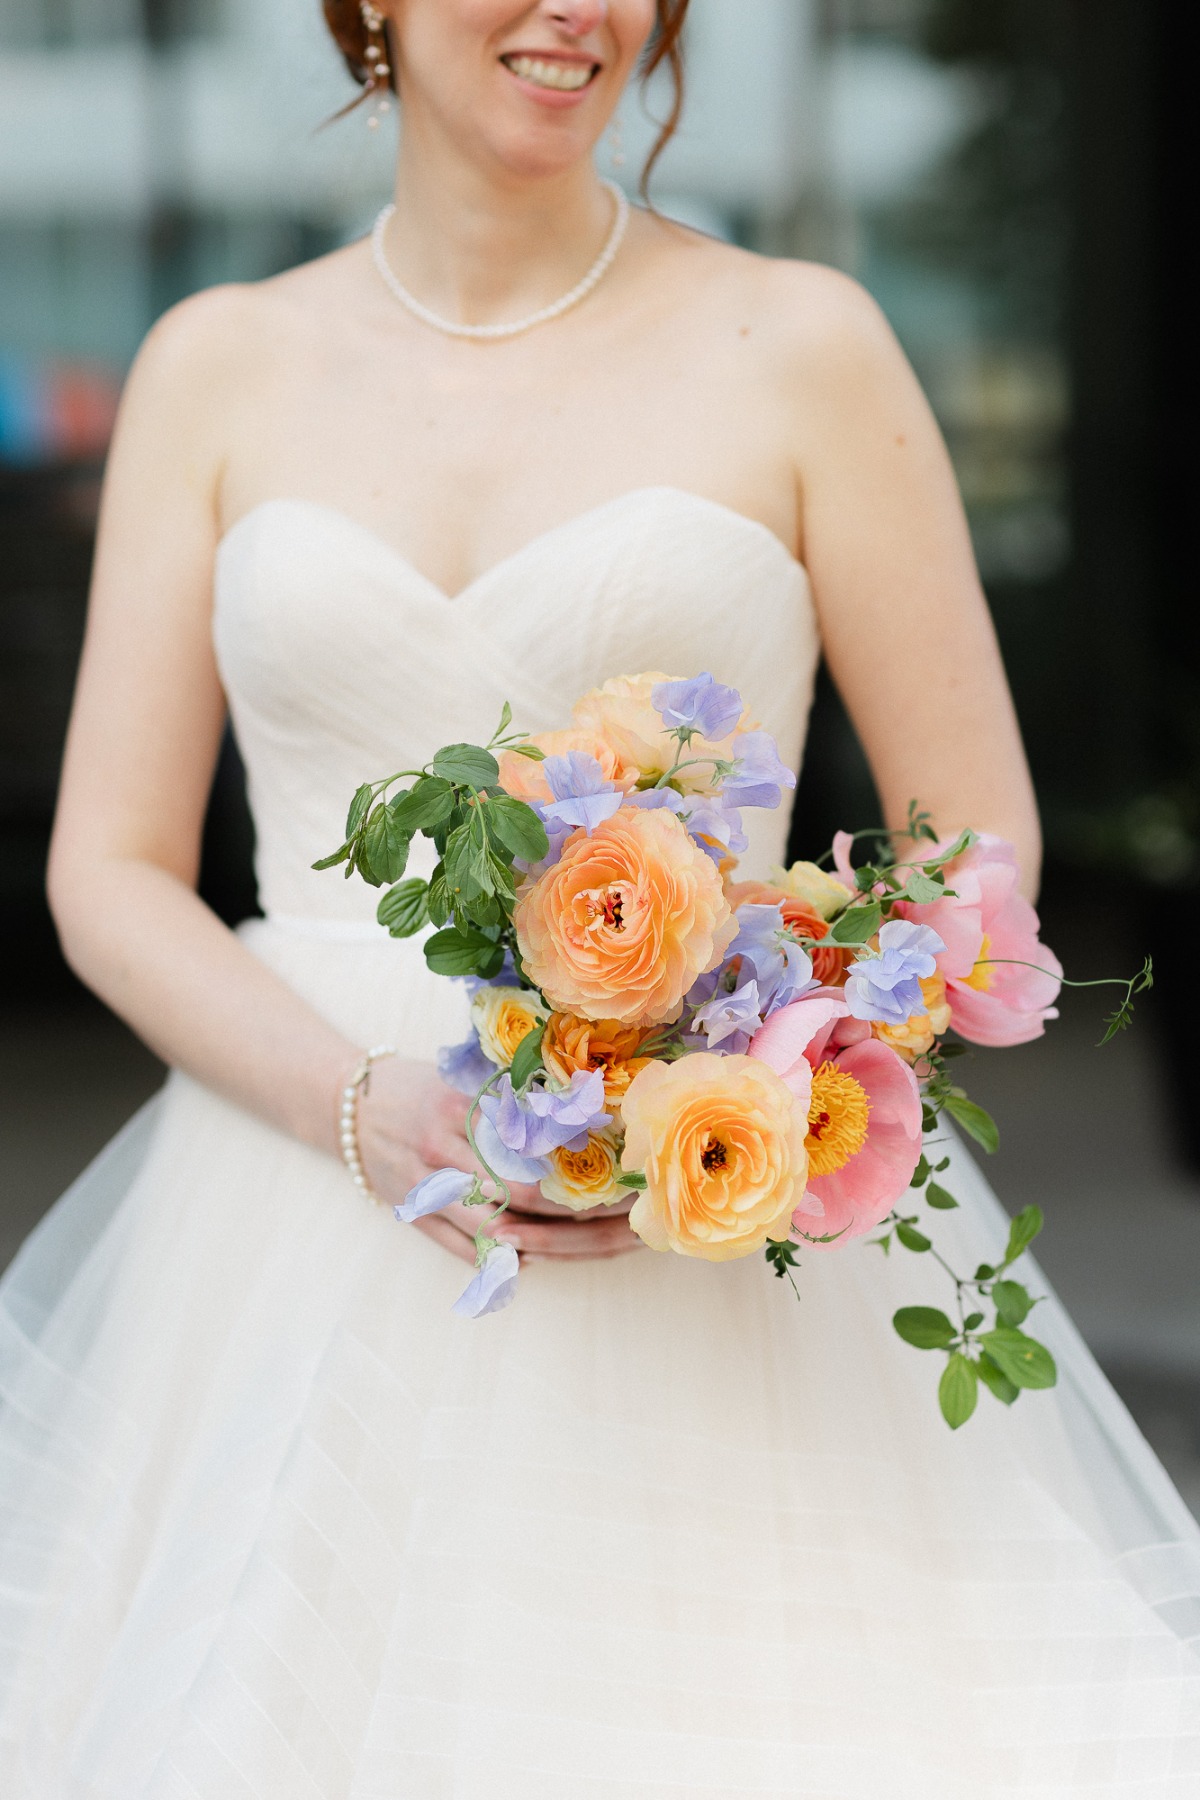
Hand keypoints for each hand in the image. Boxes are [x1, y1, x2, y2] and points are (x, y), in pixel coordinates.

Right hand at [354, 1057, 642, 1265]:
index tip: (623, 1171)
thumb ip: (507, 1097)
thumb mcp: (459, 1077)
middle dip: (577, 1212)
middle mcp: (442, 1153)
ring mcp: (425, 1191)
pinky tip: (539, 1260)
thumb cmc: (416, 1086)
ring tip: (597, 1245)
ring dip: (549, 1241)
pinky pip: (461, 1248)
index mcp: (459, 1111)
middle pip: (520, 1195)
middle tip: (624, 1217)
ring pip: (495, 1228)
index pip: (530, 1145)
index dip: (579, 1163)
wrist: (343, 1105)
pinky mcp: (413, 1216)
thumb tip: (578, 1117)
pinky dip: (501, 1259)